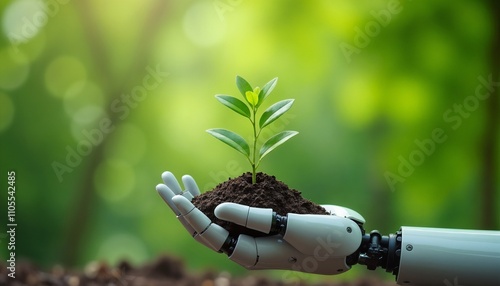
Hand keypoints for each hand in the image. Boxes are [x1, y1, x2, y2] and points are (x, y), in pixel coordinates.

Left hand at [156, 171, 363, 274]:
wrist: (347, 242)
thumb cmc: (323, 238)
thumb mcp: (290, 228)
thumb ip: (254, 219)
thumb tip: (215, 208)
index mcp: (248, 254)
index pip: (209, 234)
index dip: (189, 215)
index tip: (174, 195)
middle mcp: (243, 246)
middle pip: (201, 227)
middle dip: (180, 205)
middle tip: (160, 182)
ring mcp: (250, 234)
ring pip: (211, 218)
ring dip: (192, 199)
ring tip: (172, 179)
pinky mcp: (258, 222)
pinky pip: (228, 211)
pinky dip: (215, 197)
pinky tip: (203, 186)